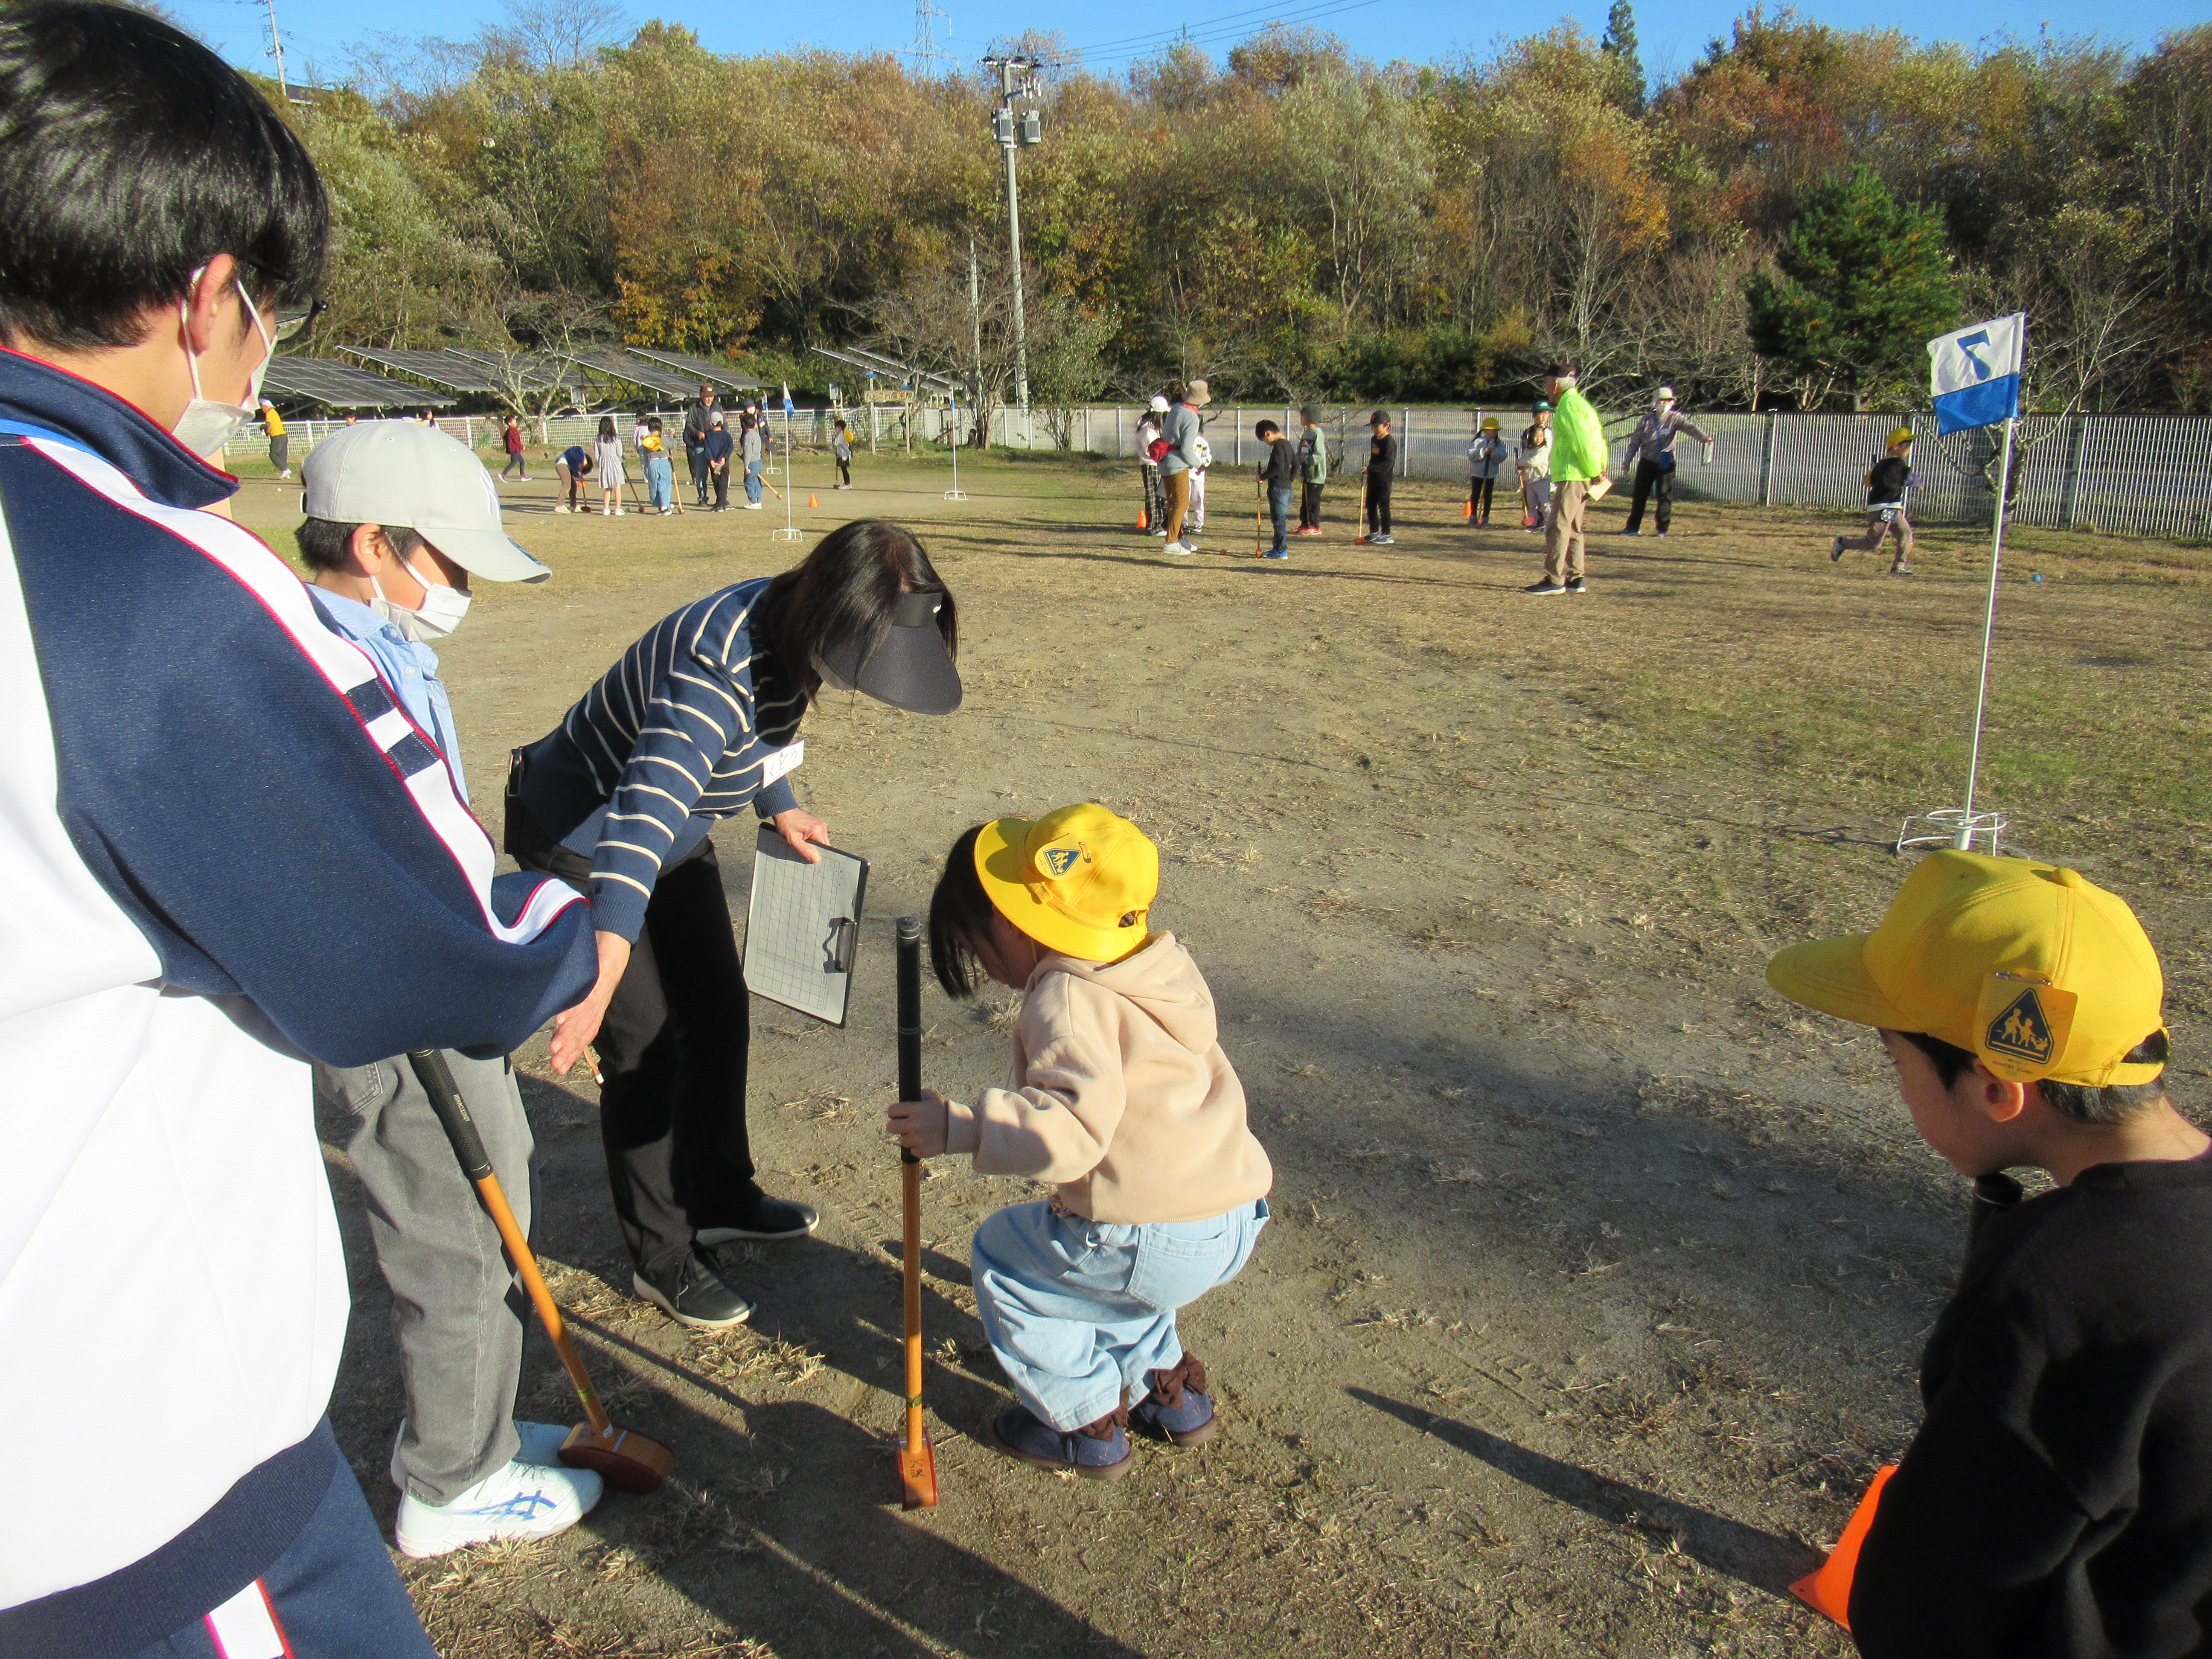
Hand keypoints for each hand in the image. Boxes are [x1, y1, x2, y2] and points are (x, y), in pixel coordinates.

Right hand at [551, 929, 631, 1074]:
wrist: (614, 940)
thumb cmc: (598, 965)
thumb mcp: (588, 987)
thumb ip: (577, 1003)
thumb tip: (560, 1020)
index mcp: (595, 1008)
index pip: (584, 1034)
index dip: (573, 1052)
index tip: (560, 1068)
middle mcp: (597, 1003)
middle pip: (583, 1031)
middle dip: (569, 1050)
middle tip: (556, 1066)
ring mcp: (597, 991)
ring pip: (582, 1017)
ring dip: (568, 1034)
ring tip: (555, 1048)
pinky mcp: (597, 977)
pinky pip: (584, 995)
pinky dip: (571, 1009)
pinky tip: (561, 1021)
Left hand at [773, 807, 828, 863]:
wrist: (783, 811)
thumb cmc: (786, 823)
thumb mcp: (793, 840)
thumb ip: (805, 850)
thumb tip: (816, 859)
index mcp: (818, 829)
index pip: (825, 848)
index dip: (819, 854)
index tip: (811, 857)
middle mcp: (822, 826)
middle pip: (824, 845)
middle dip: (815, 850)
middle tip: (804, 849)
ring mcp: (820, 825)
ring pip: (821, 841)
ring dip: (813, 845)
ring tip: (802, 842)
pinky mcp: (817, 825)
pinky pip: (818, 837)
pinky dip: (812, 840)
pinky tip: (804, 839)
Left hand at [886, 1090, 948, 1158]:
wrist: (959, 1129)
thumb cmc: (943, 1112)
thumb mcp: (932, 1098)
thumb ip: (919, 1094)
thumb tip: (907, 1094)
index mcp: (915, 1109)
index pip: (891, 1110)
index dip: (894, 1112)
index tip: (898, 1115)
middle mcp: (915, 1124)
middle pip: (890, 1127)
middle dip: (895, 1126)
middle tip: (903, 1126)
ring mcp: (918, 1139)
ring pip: (901, 1140)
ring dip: (908, 1137)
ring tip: (919, 1134)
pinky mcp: (923, 1151)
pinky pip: (912, 1150)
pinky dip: (917, 1147)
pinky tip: (925, 1141)